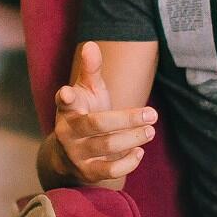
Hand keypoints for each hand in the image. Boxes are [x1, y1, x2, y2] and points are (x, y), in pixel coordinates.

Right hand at [52, 40, 156, 185]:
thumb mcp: (87, 90)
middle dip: (126, 119)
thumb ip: (91, 69)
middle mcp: (67, 132)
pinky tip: (139, 151)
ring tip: (150, 130)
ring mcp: (76, 153)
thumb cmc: (85, 112)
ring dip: (132, 138)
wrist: (70, 153)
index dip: (66, 97)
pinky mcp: (87, 172)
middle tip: (152, 113)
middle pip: (97, 124)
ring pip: (106, 146)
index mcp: (67, 108)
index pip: (64, 101)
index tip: (68, 92)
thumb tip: (91, 45)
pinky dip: (128, 162)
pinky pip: (110, 171)